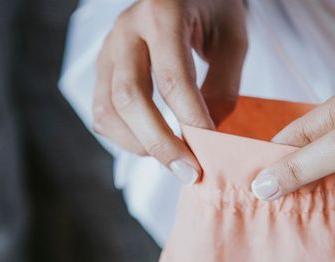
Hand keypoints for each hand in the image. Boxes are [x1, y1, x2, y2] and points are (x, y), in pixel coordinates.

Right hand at [93, 0, 247, 183]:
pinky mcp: (103, 69)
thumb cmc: (212, 11)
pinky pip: (102, 113)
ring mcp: (108, 50)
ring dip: (139, 145)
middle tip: (190, 172)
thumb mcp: (232, 40)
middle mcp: (126, 30)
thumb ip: (223, 86)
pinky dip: (125, 138)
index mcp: (162, 13)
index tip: (210, 149)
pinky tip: (152, 145)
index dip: (190, 119)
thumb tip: (206, 137)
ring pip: (108, 110)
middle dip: (160, 143)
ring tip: (173, 162)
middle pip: (130, 98)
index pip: (171, 77)